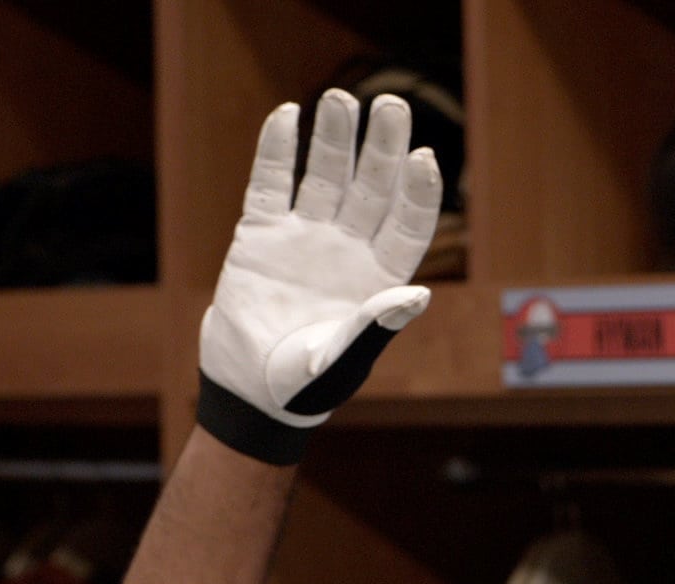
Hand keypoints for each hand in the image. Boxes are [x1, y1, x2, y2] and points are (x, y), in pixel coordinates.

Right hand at [197, 89, 442, 464]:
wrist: (249, 394)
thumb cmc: (306, 387)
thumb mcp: (342, 362)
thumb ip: (375, 328)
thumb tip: (418, 295)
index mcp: (380, 278)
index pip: (408, 224)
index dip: (418, 192)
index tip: (425, 158)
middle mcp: (348, 250)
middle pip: (371, 188)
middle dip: (382, 147)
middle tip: (391, 104)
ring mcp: (305, 238)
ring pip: (324, 177)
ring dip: (333, 138)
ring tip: (339, 97)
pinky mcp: (260, 236)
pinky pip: (270, 185)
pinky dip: (276, 151)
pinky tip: (286, 115)